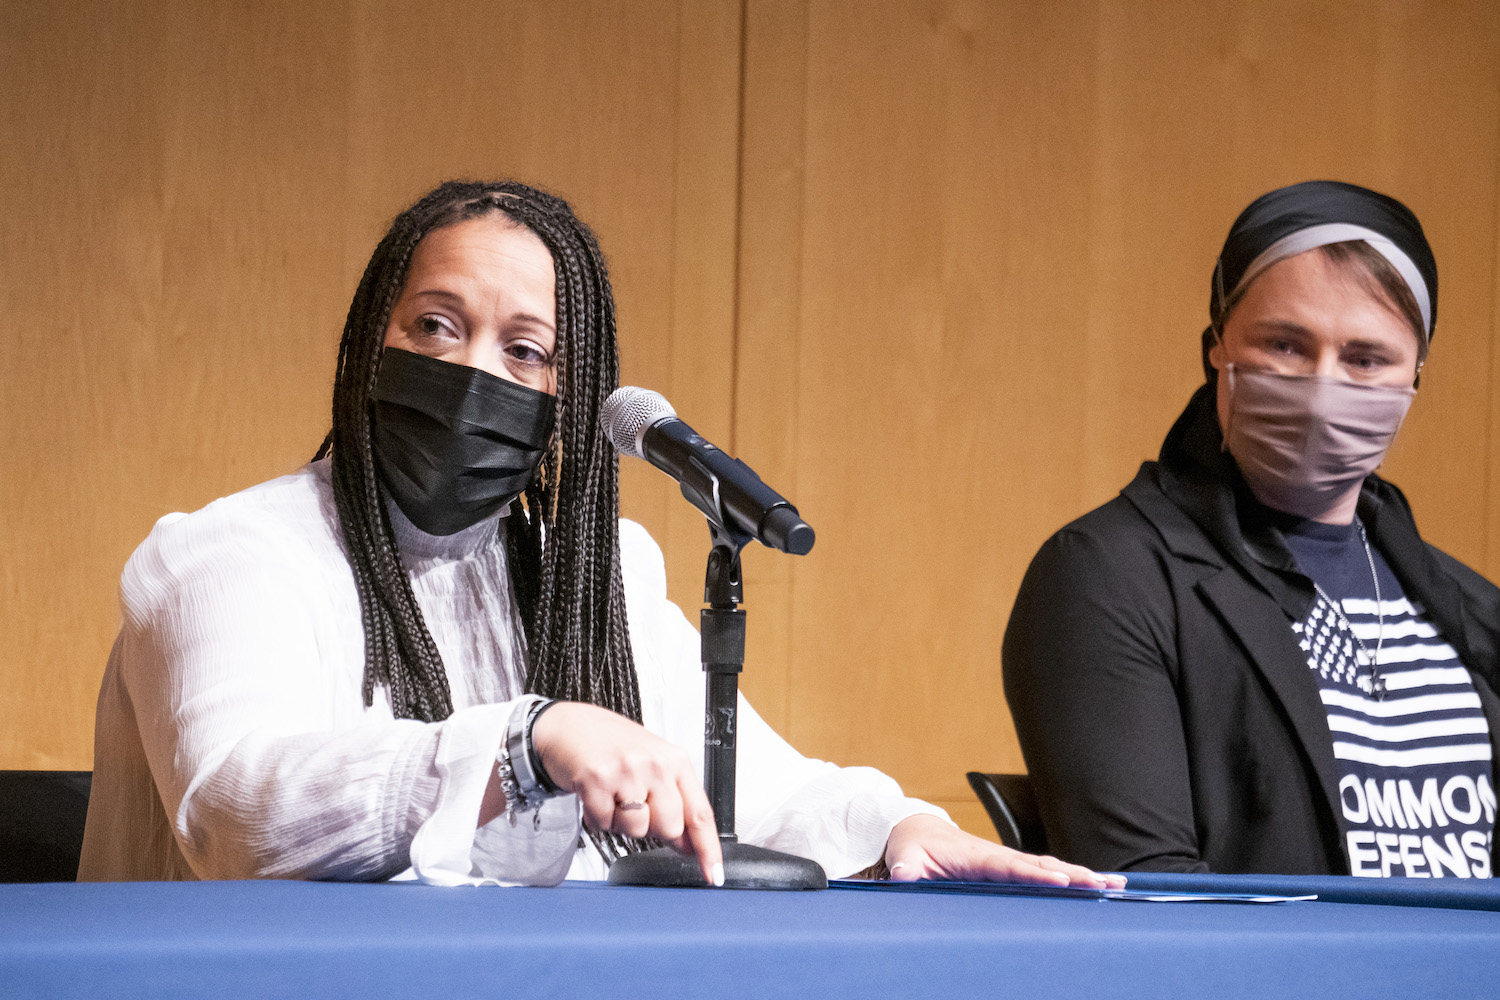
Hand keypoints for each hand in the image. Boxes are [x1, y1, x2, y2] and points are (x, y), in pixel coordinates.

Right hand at [529, 702, 723, 885]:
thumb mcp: (655, 763)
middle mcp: (654, 764)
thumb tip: (689, 844)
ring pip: (636, 829)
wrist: (572, 726)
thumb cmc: (615, 745)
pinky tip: (597, 795)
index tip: (714, 874)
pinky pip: (604, 824)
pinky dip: (599, 818)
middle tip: (638, 805)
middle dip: (654, 828)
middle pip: (670, 827)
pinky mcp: (596, 780)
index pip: (700, 812)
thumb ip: (675, 800)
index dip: (708, 848)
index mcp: (675, 760)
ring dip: (623, 822)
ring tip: (615, 796)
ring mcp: (625, 772)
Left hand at [883, 814, 1125, 888]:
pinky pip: (1045, 870)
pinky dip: (1072, 876)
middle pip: (1040, 865)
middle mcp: (998, 856)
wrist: (919, 830)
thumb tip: (903, 875)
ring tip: (1114, 885)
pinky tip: (1098, 883)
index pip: (1009, 867)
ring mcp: (1007, 860)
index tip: (1060, 879)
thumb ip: (906, 867)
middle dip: (1073, 874)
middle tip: (1104, 884)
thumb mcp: (905, 856)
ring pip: (1050, 866)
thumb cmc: (913, 846)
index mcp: (976, 857)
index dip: (1034, 874)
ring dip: (1081, 874)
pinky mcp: (1012, 866)